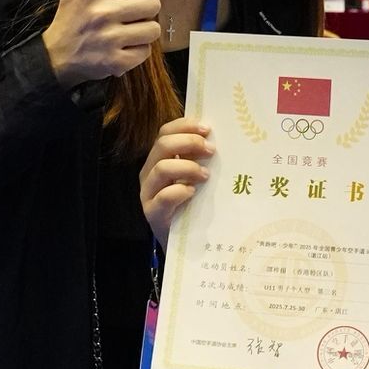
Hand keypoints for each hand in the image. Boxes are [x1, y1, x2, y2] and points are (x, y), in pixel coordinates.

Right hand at [42, 0, 161, 87]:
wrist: (55, 57)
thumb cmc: (70, 14)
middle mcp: (103, 12)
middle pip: (153, 4)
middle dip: (142, 11)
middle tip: (124, 16)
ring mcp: (109, 39)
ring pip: (153, 29)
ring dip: (142, 33)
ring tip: (123, 33)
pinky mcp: (115, 62)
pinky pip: (146, 52)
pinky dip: (136, 53)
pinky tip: (120, 49)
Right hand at [139, 117, 214, 247]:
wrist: (184, 243)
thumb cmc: (193, 206)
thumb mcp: (197, 179)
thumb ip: (201, 160)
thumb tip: (220, 140)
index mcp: (160, 159)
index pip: (166, 132)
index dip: (185, 126)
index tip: (208, 128)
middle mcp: (150, 173)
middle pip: (162, 145)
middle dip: (189, 142)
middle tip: (211, 150)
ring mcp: (148, 193)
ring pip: (161, 168)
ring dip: (187, 167)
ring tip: (206, 176)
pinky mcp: (152, 213)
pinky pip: (163, 197)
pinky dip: (179, 191)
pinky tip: (192, 193)